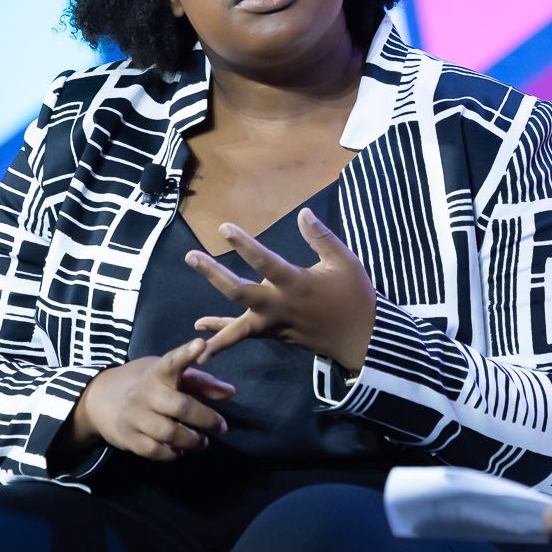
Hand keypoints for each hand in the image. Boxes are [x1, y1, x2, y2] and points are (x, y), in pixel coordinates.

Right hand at [72, 338, 236, 460]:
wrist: (99, 398)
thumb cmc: (145, 383)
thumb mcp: (167, 374)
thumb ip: (200, 382)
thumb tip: (230, 393)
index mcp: (158, 372)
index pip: (172, 360)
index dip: (186, 353)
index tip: (200, 345)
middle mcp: (146, 393)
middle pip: (181, 407)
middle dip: (206, 419)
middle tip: (222, 428)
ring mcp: (135, 416)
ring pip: (170, 432)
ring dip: (192, 440)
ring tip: (203, 442)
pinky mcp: (128, 437)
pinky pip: (155, 450)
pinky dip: (172, 453)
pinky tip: (180, 450)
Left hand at [186, 208, 377, 371]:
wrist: (361, 338)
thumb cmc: (355, 296)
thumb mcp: (346, 262)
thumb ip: (322, 238)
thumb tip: (304, 213)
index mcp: (297, 283)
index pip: (264, 261)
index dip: (243, 244)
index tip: (223, 228)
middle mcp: (279, 305)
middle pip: (238, 292)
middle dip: (213, 274)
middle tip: (191, 257)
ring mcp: (274, 324)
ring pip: (237, 326)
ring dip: (214, 324)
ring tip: (193, 321)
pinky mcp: (273, 335)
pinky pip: (244, 335)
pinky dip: (222, 335)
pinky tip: (202, 331)